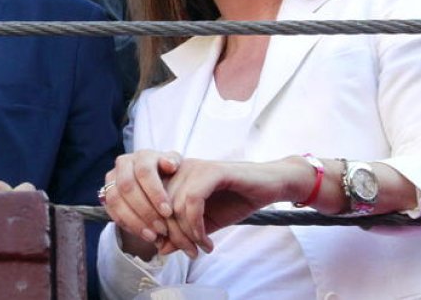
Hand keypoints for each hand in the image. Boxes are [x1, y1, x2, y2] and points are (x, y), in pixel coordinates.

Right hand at [102, 150, 180, 249]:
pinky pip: (111, 211)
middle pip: (127, 187)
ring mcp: (112, 179)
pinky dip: (127, 225)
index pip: (144, 172)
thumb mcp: (176, 167)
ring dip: (134, 220)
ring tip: (153, 236)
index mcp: (142, 156)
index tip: (168, 212)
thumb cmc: (169, 175)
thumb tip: (169, 165)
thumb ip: (174, 164)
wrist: (155, 182)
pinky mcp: (106, 193)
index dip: (155, 193)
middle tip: (162, 229)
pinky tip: (143, 234)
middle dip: (145, 211)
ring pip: (116, 200)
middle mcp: (123, 164)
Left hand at [157, 158, 298, 256]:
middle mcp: (179, 169)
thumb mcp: (204, 223)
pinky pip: (192, 200)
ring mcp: (194, 167)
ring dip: (187, 234)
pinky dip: (196, 225)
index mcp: (173, 177)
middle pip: (161, 207)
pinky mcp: (211, 171)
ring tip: (201, 247)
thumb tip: (161, 249)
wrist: (269, 187)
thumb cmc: (235, 202)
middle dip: (174, 236)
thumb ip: (183, 233)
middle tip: (190, 253)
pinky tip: (206, 239)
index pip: (151, 205)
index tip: (170, 249)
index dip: (157, 230)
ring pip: (175, 206)